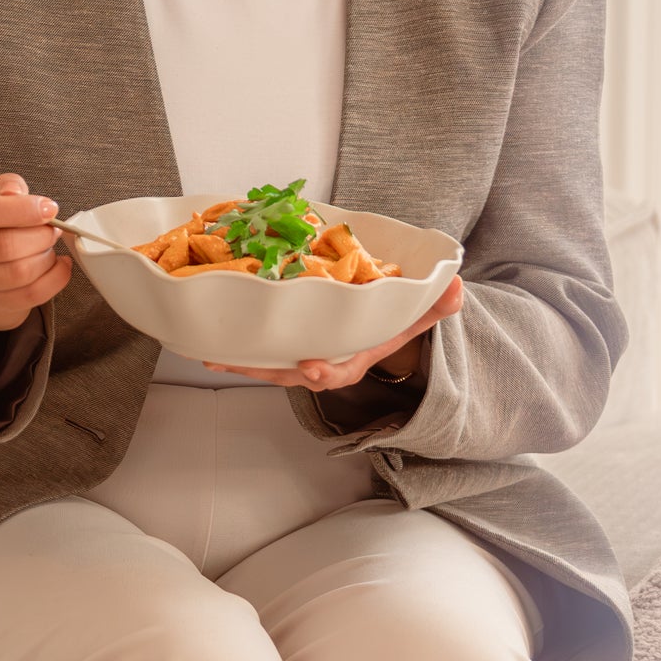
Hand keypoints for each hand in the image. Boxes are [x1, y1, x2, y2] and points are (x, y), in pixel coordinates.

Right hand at [0, 170, 71, 354]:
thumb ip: (7, 187)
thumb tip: (15, 194)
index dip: (21, 210)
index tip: (48, 208)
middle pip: (2, 245)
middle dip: (39, 236)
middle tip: (53, 229)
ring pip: (17, 273)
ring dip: (45, 258)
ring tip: (50, 247)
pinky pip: (30, 295)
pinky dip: (54, 279)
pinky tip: (59, 266)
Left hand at [208, 275, 461, 391]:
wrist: (374, 329)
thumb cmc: (391, 321)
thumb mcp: (416, 314)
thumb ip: (434, 304)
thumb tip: (455, 287)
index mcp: (351, 359)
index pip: (339, 371)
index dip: (325, 372)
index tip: (313, 366)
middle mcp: (321, 363)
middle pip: (290, 373)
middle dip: (263, 369)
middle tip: (234, 360)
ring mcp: (298, 357)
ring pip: (267, 364)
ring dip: (238, 359)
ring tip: (208, 353)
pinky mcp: (282, 346)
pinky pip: (257, 348)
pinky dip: (234, 344)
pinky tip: (206, 337)